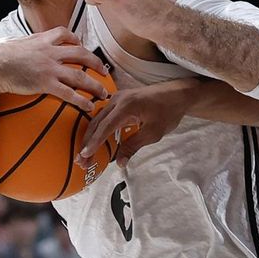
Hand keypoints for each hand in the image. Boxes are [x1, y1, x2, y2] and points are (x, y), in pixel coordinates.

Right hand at [0, 28, 111, 110]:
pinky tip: (89, 107)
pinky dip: (82, 100)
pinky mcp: (46, 83)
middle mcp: (49, 51)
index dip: (75, 39)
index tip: (81, 45)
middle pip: (81, 53)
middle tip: (104, 71)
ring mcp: (50, 67)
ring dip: (95, 85)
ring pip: (80, 75)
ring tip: (104, 94)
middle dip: (95, 62)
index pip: (64, 33)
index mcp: (40, 39)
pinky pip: (69, 93)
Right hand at [78, 76, 197, 167]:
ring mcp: (117, 98)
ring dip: (91, 136)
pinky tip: (95, 140)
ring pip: (98, 119)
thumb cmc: (168, 111)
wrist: (177, 94)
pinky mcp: (119, 101)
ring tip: (85, 154)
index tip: (85, 155)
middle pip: (97, 123)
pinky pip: (104, 116)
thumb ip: (133, 146)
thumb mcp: (153, 133)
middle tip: (81, 160)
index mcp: (126, 106)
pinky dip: (98, 129)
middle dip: (87, 142)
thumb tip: (120, 163)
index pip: (105, 127)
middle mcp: (117, 99)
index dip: (94, 143)